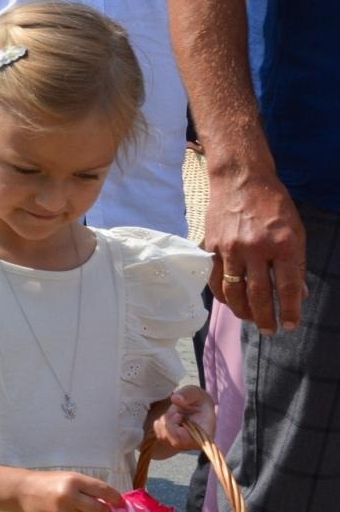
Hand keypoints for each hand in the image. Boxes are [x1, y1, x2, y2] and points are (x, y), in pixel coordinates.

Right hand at [16, 470, 125, 511]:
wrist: (22, 491)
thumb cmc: (48, 482)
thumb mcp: (68, 478)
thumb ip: (88, 488)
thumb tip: (111, 503)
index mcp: (73, 481)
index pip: (103, 491)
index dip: (116, 499)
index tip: (121, 504)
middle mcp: (68, 496)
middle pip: (99, 510)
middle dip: (104, 511)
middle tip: (101, 510)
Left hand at [150, 386, 216, 455]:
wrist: (192, 404)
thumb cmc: (196, 399)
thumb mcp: (195, 392)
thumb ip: (187, 394)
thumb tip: (175, 399)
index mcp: (206, 431)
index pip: (195, 442)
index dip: (182, 433)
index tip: (178, 416)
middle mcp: (195, 441)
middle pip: (176, 441)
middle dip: (170, 424)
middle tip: (176, 413)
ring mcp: (183, 443)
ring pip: (165, 438)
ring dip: (164, 423)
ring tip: (174, 414)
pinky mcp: (172, 442)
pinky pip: (159, 436)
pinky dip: (159, 425)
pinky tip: (168, 419)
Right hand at [205, 166, 305, 332]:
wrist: (240, 180)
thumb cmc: (273, 204)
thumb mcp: (296, 231)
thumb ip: (296, 263)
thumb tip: (299, 293)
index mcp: (283, 243)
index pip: (288, 286)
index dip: (290, 310)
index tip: (291, 325)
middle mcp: (256, 248)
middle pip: (259, 294)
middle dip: (265, 317)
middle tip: (269, 331)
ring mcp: (230, 249)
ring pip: (234, 291)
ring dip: (242, 311)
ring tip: (250, 319)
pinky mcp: (212, 247)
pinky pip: (216, 280)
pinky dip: (223, 296)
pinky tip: (230, 303)